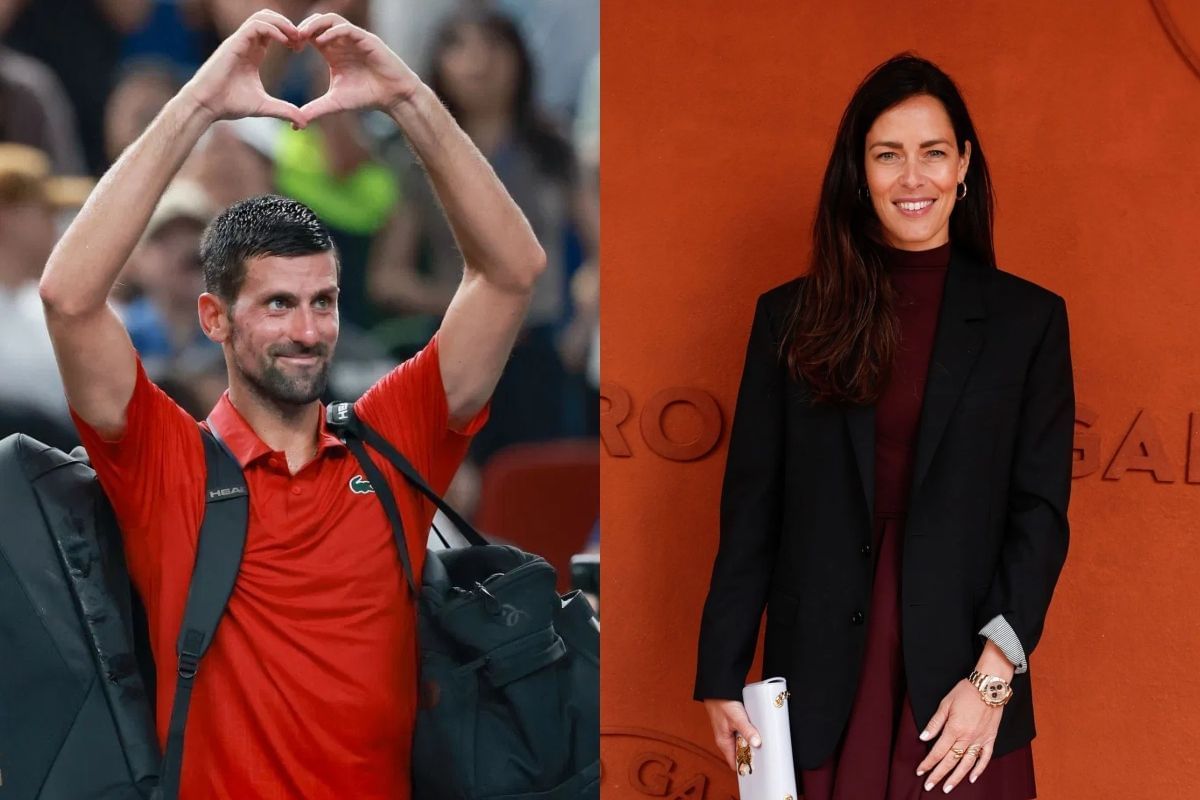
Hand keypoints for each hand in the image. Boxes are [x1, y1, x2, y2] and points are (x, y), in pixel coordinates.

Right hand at [180, 9, 305, 126]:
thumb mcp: (264, 106)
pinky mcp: (234, 43)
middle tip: (302, 39)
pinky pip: (255, 26)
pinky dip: (273, 29)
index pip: (272, 32)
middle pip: (268, 18)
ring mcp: (239, 41)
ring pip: (262, 17)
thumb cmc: (229, 104)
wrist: (207, 105)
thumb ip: (284, 110)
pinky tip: (285, 41)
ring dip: (282, 23)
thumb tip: (304, 123)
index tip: (300, 48)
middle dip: (287, 24)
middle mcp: (246, 44)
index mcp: (253, 54)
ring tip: (296, 36)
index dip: (289, 36)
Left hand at [297, 12, 420, 122]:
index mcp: (333, 51)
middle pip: (318, 21)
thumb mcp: (335, 103)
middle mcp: (342, 41)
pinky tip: (322, 41)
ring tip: (303, 34)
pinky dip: (333, 32)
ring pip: (331, 19)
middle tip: (291, 39)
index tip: (290, 47)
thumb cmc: (367, 97)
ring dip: (315, 24)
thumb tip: (295, 126)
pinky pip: (346, 29)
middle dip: (303, 27)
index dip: (298, 37)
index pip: (311, 34)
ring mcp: (355, 38)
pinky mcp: (367, 40)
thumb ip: (315, 109)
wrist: (393, 97)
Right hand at [702, 699, 760, 772]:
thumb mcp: (737, 718)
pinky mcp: (734, 725)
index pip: (735, 763)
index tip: (759, 768)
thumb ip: (747, 730)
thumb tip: (757, 744)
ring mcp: (730, 732)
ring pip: (743, 744)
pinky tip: (758, 731)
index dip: (746, 767)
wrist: (717, 688)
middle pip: (741, 754)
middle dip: (753, 755)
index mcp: (724, 743)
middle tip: (766, 755)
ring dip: (752, 743)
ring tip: (764, 743)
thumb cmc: (722, 703)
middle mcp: (726, 740)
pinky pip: (744, 734)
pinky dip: (751, 734)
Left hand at [916, 680, 1002, 792]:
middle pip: (950, 761)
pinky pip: (985, 758)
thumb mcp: (945, 704)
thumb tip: (923, 737)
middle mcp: (967, 738)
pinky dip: (979, 770)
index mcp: (954, 729)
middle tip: (929, 786)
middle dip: (938, 775)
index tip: (920, 771)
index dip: (928, 763)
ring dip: (956, 778)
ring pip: (966, 764)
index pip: (938, 751)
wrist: (989, 686)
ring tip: (947, 788)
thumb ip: (935, 723)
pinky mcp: (990, 739)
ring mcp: (980, 740)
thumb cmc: (965, 692)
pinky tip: (971, 778)